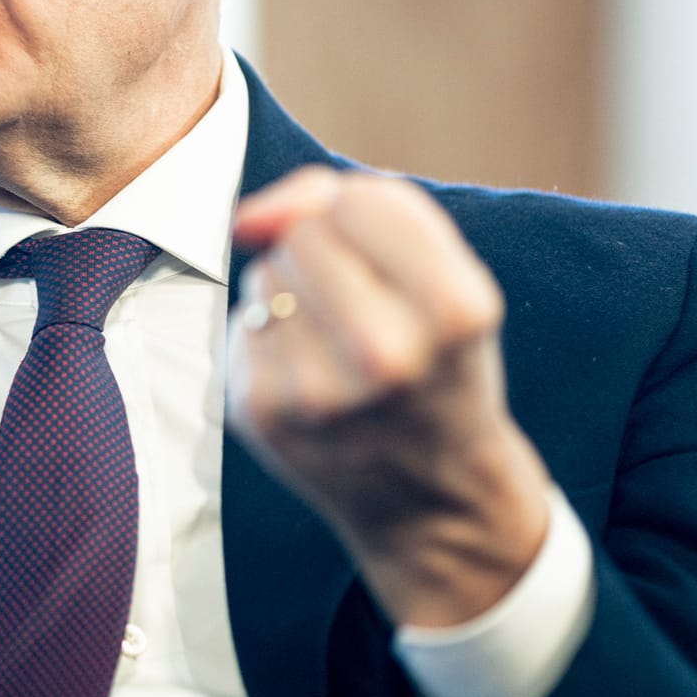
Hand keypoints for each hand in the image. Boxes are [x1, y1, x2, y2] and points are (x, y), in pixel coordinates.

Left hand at [227, 166, 552, 626]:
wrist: (432, 494)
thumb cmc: (438, 361)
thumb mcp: (445, 274)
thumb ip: (359, 204)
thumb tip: (246, 219)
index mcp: (455, 310)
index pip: (359, 202)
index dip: (364, 218)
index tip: (390, 264)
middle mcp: (387, 356)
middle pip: (304, 235)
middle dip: (325, 255)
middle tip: (363, 310)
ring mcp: (317, 390)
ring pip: (266, 272)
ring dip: (293, 293)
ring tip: (338, 345)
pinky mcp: (262, 411)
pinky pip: (241, 320)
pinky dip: (268, 335)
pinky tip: (307, 374)